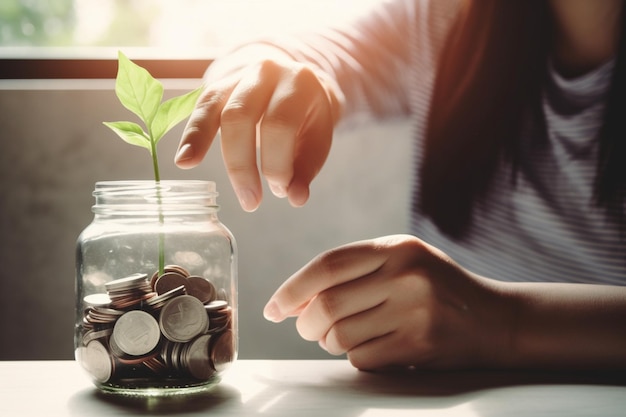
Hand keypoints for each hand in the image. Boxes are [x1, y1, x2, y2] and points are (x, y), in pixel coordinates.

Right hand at [174, 47, 340, 211]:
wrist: (294, 83)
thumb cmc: (305, 117)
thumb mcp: (317, 137)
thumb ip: (307, 168)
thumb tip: (296, 198)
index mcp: (299, 83)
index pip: (280, 125)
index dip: (277, 163)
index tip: (281, 190)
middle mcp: (266, 72)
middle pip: (241, 116)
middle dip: (242, 165)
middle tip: (250, 201)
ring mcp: (240, 77)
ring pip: (216, 110)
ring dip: (205, 146)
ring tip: (194, 170)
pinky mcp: (219, 87)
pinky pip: (201, 109)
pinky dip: (192, 135)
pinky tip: (184, 160)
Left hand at [263, 234, 511, 370]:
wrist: (496, 320)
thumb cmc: (437, 288)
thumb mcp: (402, 262)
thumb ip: (354, 272)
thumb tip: (293, 301)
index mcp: (397, 248)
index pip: (328, 265)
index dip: (292, 288)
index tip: (273, 308)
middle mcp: (406, 275)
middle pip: (326, 304)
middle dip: (305, 322)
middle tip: (306, 327)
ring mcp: (416, 311)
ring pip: (340, 334)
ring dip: (328, 341)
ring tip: (340, 336)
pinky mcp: (421, 345)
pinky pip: (362, 358)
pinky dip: (355, 357)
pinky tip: (372, 347)